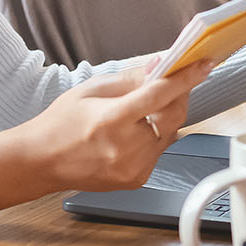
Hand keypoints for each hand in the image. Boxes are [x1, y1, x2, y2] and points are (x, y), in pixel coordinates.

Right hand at [0, 58, 212, 209]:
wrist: (41, 162)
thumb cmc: (60, 124)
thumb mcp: (91, 90)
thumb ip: (129, 79)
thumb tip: (159, 66)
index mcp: (112, 121)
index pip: (159, 95)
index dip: (185, 78)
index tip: (203, 65)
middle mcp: (126, 148)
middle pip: (173, 115)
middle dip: (178, 95)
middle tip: (174, 80)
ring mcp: (133, 168)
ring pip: (169, 133)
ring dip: (164, 117)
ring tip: (138, 111)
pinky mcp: (137, 179)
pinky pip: (159, 150)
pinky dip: (155, 136)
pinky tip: (133, 132)